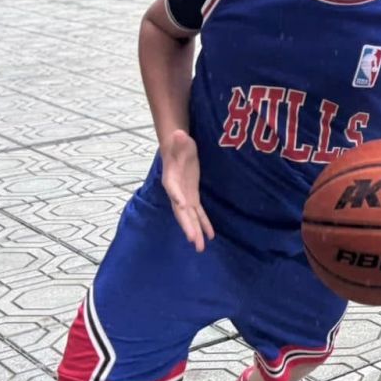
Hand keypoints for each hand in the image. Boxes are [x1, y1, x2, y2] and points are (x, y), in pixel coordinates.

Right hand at [159, 130, 213, 251]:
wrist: (177, 148)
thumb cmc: (178, 143)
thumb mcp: (180, 139)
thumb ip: (179, 139)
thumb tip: (178, 133)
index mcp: (171, 178)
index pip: (173, 189)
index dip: (177, 196)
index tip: (182, 205)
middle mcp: (176, 191)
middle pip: (181, 211)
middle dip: (188, 226)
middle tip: (194, 241)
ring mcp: (185, 195)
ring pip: (190, 217)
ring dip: (196, 231)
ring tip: (201, 247)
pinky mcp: (193, 196)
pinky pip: (198, 213)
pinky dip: (204, 224)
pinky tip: (210, 236)